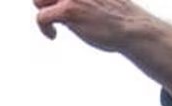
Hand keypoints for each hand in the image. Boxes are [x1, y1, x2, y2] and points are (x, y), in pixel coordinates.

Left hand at [34, 0, 150, 46]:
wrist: (133, 27)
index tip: (57, 8)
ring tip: (55, 27)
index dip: (53, 1)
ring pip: (38, 0)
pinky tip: (53, 36)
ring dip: (44, 14)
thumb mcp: (100, 0)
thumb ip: (84, 1)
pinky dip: (44, 29)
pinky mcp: (68, 10)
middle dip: (46, 3)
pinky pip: (41, 16)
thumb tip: (67, 9)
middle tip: (56, 17)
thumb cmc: (120, 18)